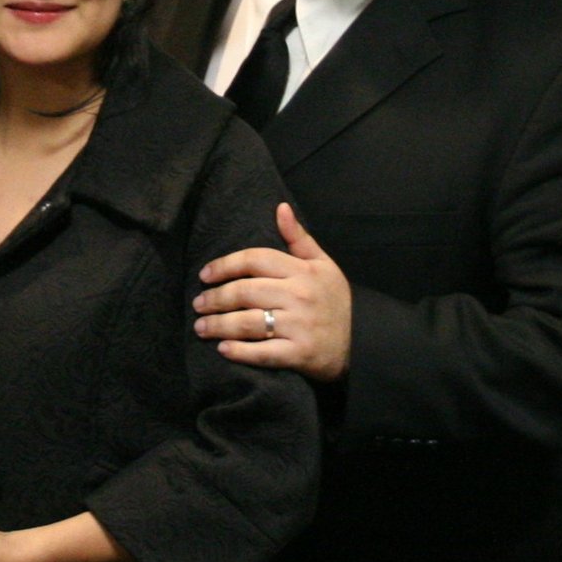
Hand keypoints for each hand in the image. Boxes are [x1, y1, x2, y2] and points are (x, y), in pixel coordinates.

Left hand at [193, 203, 351, 380]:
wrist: (363, 341)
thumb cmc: (334, 300)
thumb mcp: (322, 264)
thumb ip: (299, 238)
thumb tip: (280, 207)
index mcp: (302, 270)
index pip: (255, 259)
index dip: (225, 265)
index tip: (205, 275)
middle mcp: (299, 295)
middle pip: (245, 291)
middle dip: (215, 298)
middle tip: (197, 304)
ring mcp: (299, 325)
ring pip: (249, 322)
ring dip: (219, 325)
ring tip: (201, 327)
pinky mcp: (300, 354)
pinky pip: (263, 353)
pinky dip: (240, 352)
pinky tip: (223, 350)